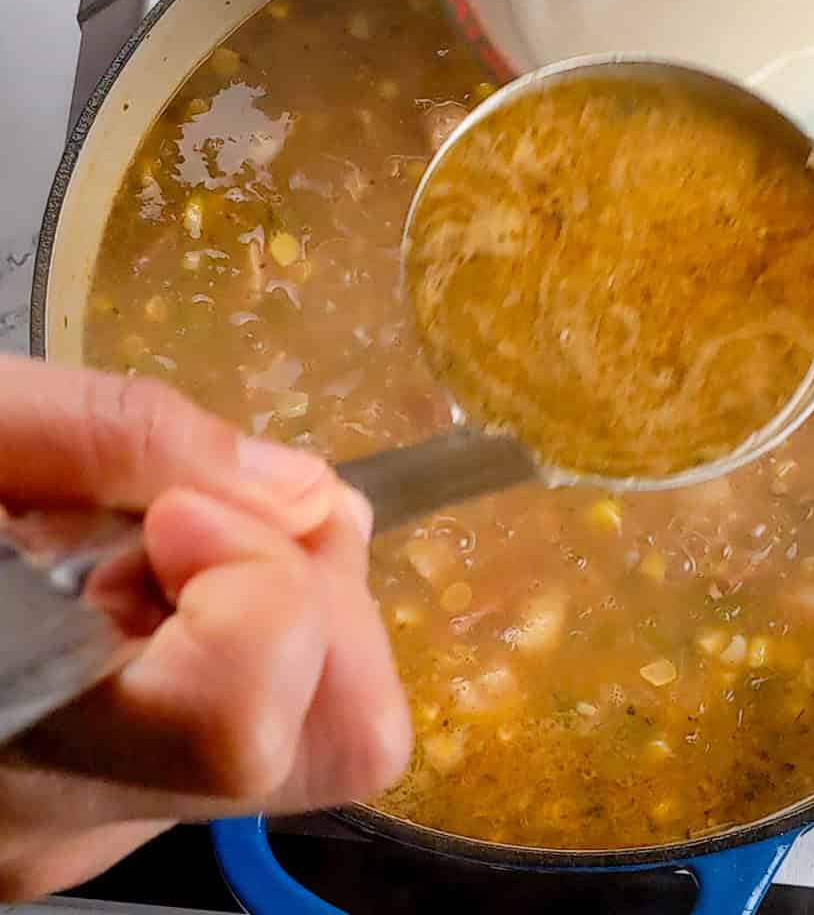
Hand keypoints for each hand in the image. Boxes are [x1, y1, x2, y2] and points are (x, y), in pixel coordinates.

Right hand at [0, 357, 409, 900]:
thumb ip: (125, 438)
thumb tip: (307, 494)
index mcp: (2, 734)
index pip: (242, 730)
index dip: (260, 590)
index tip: (178, 513)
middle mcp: (60, 824)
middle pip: (327, 742)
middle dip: (319, 592)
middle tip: (218, 511)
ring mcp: (91, 830)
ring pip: (308, 737)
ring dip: (291, 608)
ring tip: (180, 539)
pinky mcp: (105, 807)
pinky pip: (253, 726)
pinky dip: (251, 637)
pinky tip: (157, 582)